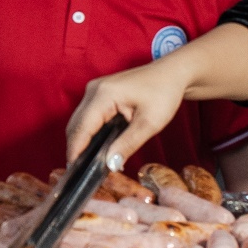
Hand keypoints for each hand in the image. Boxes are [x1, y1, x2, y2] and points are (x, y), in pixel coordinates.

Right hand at [64, 59, 192, 168]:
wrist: (172, 73)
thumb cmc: (164, 93)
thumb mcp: (150, 123)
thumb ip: (128, 144)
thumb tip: (110, 165)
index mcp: (104, 95)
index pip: (81, 128)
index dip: (75, 151)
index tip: (74, 173)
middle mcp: (94, 90)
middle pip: (75, 125)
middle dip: (76, 149)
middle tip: (82, 174)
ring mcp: (94, 90)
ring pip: (79, 121)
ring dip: (81, 141)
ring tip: (88, 164)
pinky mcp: (99, 93)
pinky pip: (87, 117)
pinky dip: (88, 133)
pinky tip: (96, 148)